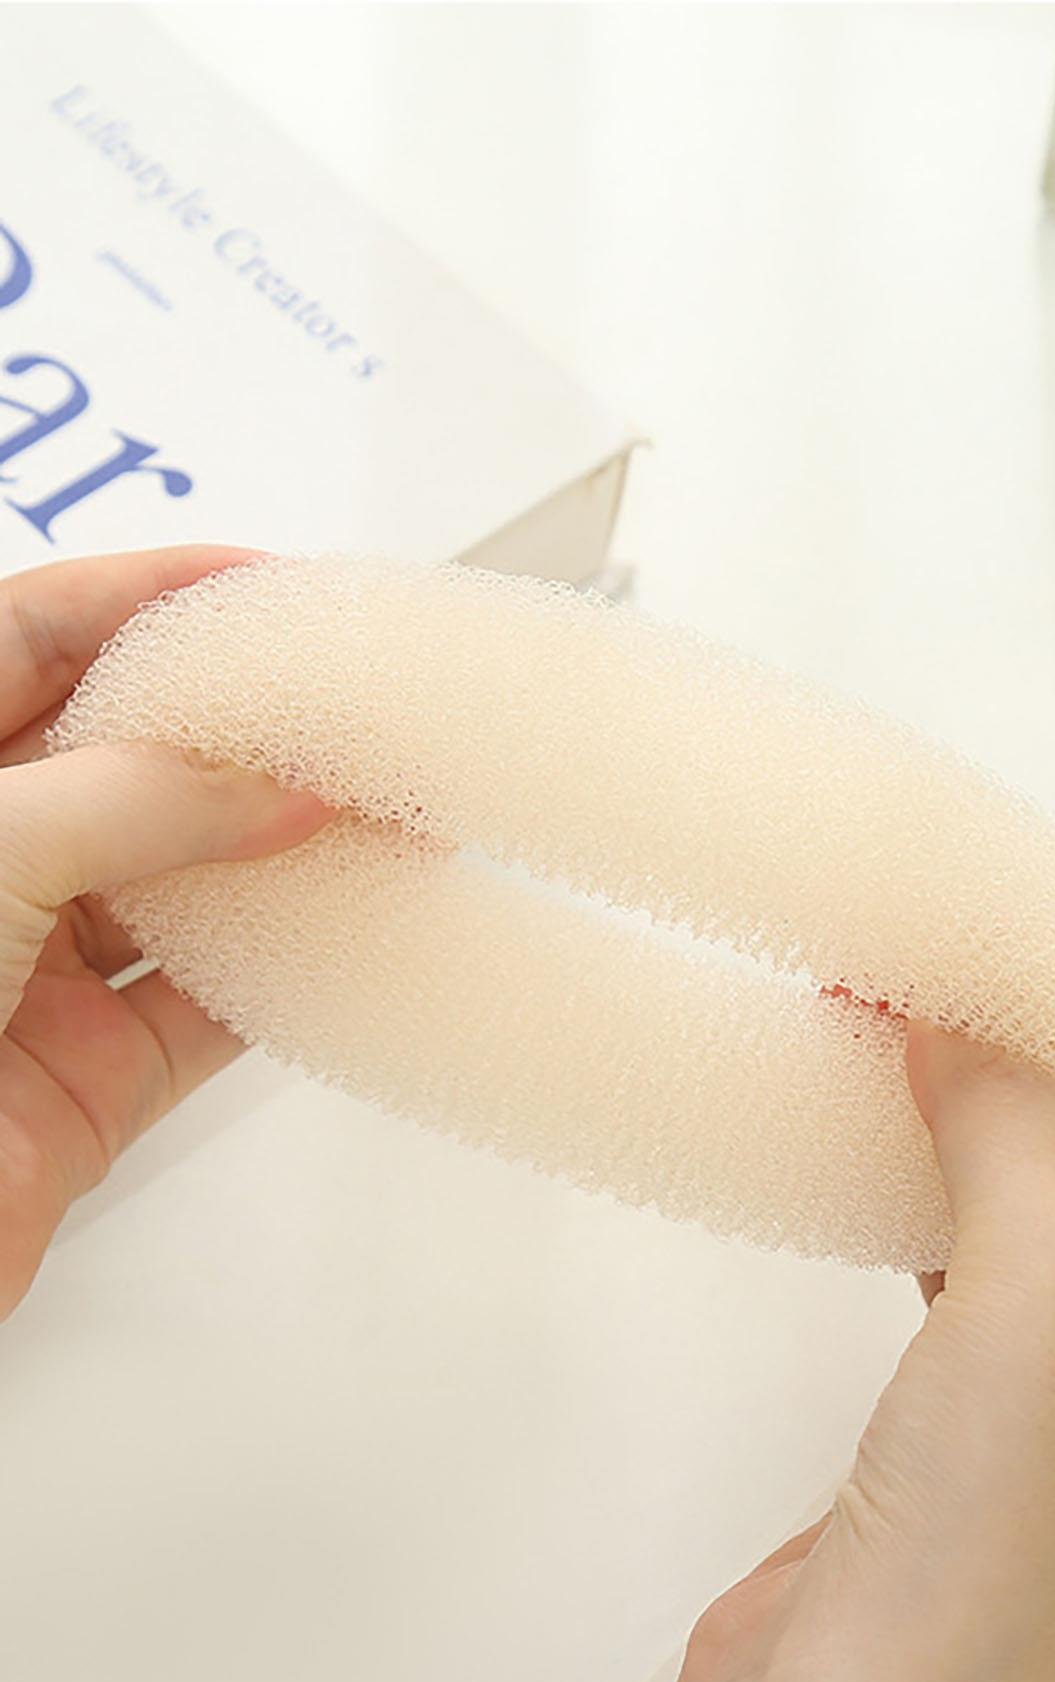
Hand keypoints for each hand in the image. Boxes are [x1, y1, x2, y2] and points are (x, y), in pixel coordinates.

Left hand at [0, 548, 332, 1320]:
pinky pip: (207, 1013)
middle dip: (239, 731)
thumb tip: (279, 782)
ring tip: (381, 811)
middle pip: (126, 763)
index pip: (31, 640)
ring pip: (181, 887)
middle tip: (346, 706)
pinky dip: (281, 978)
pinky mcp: (87, 1082)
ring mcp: (30, 975)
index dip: (147, 596)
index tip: (262, 588)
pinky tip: (349, 934)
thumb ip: (139, 802)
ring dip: (282, 855)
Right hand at [651, 1021, 1054, 1681]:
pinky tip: (898, 1141)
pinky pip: (982, 1263)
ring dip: (1002, 1120)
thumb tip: (971, 1029)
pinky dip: (942, 1188)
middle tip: (1000, 982)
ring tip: (934, 1030)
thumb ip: (1021, 1131)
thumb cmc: (992, 1584)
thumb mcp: (1045, 1296)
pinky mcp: (979, 1424)